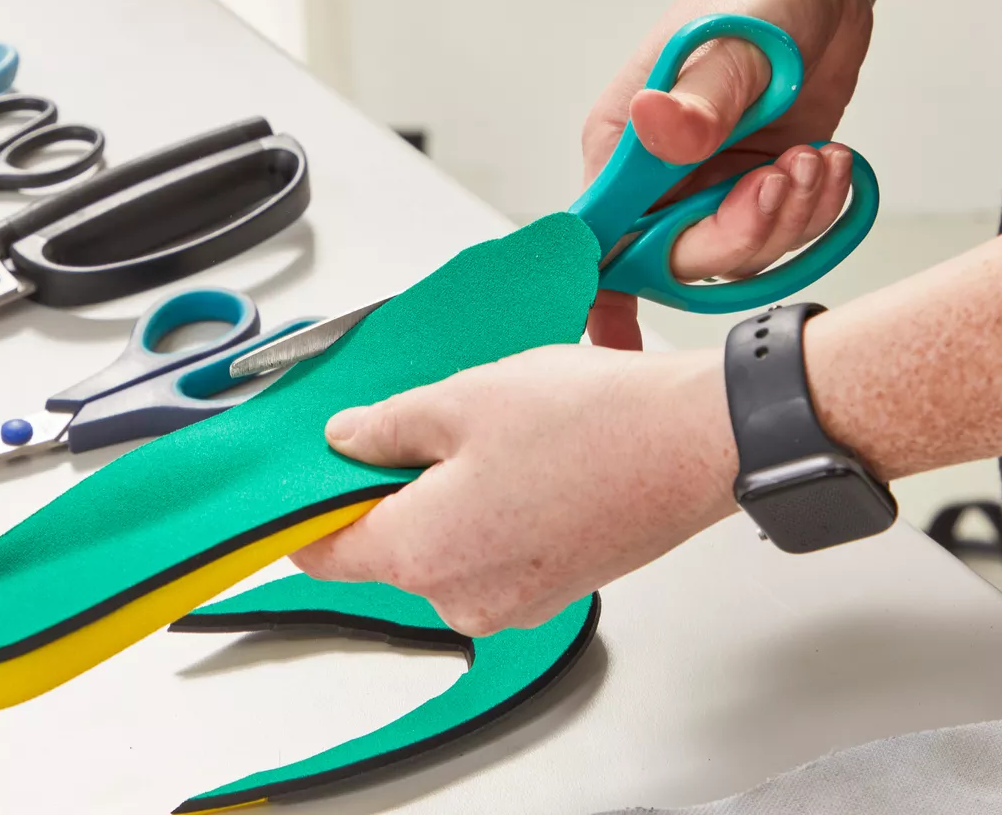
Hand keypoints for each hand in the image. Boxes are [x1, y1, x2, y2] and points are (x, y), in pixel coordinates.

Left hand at [290, 345, 738, 636]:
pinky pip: (490, 552)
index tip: (306, 475)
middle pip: (385, 548)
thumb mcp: (462, 399)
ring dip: (442, 496)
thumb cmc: (592, 426)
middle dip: (386, 488)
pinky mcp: (549, 590)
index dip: (305, 508)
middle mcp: (460, 598)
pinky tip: (518, 458)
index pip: (320, 553)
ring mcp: (510, 603)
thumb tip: (345, 440)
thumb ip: (386, 426)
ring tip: (482, 433)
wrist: (696, 446)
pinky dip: (488, 511)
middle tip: (412, 422)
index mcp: (421, 555)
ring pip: (440, 547)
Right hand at [585, 0, 873, 348]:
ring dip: (787, 219)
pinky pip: (778, 239)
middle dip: (738, 235)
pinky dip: (811, 211)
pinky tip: (827, 161)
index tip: (613, 339)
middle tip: (779, 179)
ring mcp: (705, 190)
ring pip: (736, 259)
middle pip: (679, 262)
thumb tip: (657, 127)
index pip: (598, 241)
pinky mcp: (752, 192)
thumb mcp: (733, 43)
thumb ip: (700, 99)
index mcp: (620, 150)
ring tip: (814, 157)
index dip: (605, 294)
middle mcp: (654, 181)